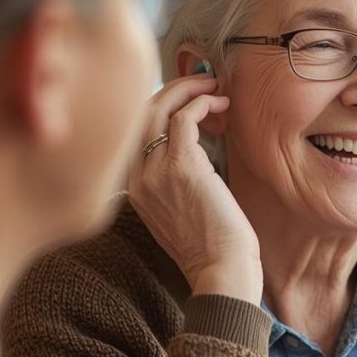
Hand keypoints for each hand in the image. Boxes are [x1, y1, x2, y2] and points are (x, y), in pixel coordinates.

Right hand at [128, 74, 262, 304]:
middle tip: (204, 82)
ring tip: (215, 86)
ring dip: (188, 89)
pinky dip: (202, 102)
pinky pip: (184, 117)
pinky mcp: (182, 166)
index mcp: (135, 189)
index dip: (163, 109)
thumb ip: (178, 185)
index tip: (192, 104)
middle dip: (173, 91)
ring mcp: (156, 172)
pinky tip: (221, 104)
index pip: (136, 133)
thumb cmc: (214, 249)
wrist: (221, 274)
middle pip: (141, 114)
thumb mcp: (183, 214)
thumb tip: (199, 156)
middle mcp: (138, 178)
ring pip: (158, 108)